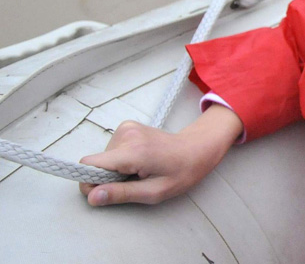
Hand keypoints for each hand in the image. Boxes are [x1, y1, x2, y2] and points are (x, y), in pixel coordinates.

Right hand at [79, 105, 243, 205]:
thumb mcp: (154, 192)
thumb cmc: (181, 172)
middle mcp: (127, 134)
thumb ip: (122, 194)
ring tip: (141, 170)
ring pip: (104, 157)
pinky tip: (140, 161)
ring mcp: (127, 127)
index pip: (89, 164)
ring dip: (117, 169)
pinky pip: (112, 149)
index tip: (107, 191)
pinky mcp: (128, 127)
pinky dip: (121, 159)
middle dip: (108, 177)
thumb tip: (92, 196)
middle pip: (96, 163)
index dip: (90, 182)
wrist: (197, 147)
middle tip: (135, 180)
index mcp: (132, 151)